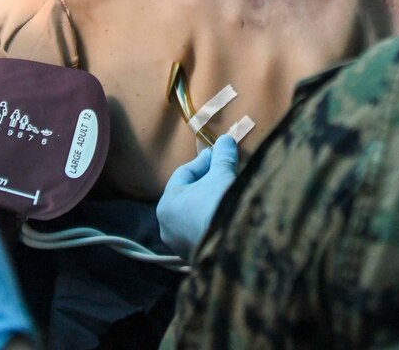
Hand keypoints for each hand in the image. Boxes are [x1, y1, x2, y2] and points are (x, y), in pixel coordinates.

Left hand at [156, 134, 238, 258]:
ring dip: (210, 204)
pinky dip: (213, 223)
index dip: (203, 161)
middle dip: (207, 183)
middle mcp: (167, 227)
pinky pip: (203, 234)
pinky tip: (228, 217)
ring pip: (195, 217)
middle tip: (224, 172)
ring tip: (228, 195)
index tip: (218, 154)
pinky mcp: (196, 259)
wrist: (232, 247)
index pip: (183, 174)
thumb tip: (226, 140)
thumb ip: (222, 157)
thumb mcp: (222, 175)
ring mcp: (181, 246)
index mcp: (167, 204)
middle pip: (188, 196)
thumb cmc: (218, 205)